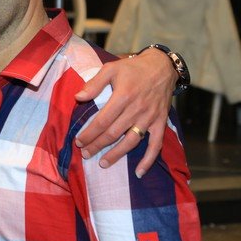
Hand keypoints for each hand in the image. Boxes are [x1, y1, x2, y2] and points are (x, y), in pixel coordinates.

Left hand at [74, 49, 176, 177]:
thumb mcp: (111, 69)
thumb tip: (78, 97)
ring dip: (116, 154)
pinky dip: (148, 160)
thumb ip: (94, 84)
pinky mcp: (160, 123)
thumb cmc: (133, 69)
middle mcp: (136, 110)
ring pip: (131, 141)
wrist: (162, 68)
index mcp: (123, 97)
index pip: (102, 121)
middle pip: (114, 133)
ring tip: (103, 163)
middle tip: (85, 154)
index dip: (89, 133)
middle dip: (97, 145)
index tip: (78, 141)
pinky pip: (156, 145)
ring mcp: (149, 119)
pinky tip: (139, 173)